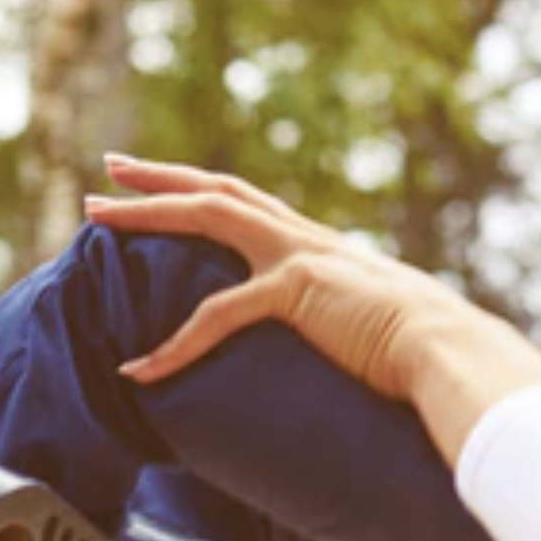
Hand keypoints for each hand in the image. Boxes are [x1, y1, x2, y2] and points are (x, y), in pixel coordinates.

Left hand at [87, 156, 480, 400]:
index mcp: (315, 246)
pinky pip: (216, 314)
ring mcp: (297, 257)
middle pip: (215, 190)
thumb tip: (336, 344)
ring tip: (93, 214)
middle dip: (157, 178)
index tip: (159, 182)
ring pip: (205, 216)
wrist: (447, 350)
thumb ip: (341, 322)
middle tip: (107, 170)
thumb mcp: (368, 326)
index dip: (198, 189)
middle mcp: (302, 238)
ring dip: (145, 213)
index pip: (245, 203)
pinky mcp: (295, 291)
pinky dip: (173, 346)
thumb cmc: (419, 351)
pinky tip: (139, 370)